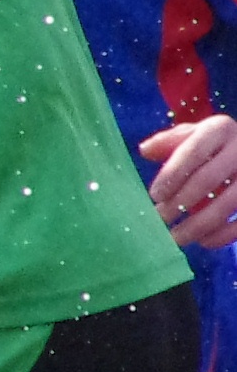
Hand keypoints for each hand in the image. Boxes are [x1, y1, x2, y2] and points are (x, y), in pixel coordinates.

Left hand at [143, 116, 236, 246]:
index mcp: (219, 129)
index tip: (154, 195)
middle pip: (207, 179)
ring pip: (226, 204)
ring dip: (198, 225)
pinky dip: (223, 235)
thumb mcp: (195, 135)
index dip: (172, 174)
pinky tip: (203, 242)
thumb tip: (145, 150)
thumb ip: (170, 141)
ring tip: (175, 238)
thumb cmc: (216, 144)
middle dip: (179, 202)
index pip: (192, 151)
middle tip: (159, 219)